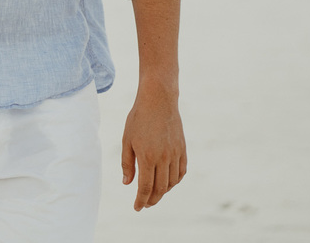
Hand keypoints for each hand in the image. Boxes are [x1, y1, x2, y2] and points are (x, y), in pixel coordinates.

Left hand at [122, 86, 186, 210]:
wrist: (159, 101)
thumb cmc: (138, 119)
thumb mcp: (127, 140)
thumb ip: (127, 163)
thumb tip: (127, 184)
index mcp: (147, 157)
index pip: (146, 187)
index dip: (141, 200)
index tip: (137, 207)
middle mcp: (164, 158)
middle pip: (160, 189)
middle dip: (152, 200)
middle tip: (145, 204)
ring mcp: (175, 155)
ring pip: (172, 182)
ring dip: (163, 191)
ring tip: (154, 194)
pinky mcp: (182, 150)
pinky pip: (181, 172)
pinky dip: (174, 181)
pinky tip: (167, 182)